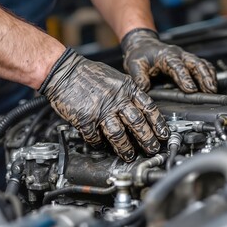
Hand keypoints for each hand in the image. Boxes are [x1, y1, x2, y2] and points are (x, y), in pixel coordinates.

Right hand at [39, 49, 169, 161]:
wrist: (63, 71)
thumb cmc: (88, 73)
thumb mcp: (115, 77)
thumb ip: (128, 93)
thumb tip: (139, 109)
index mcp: (126, 88)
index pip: (148, 107)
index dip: (158, 123)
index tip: (163, 134)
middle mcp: (116, 99)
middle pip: (137, 123)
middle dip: (147, 139)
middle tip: (152, 149)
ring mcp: (101, 110)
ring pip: (119, 134)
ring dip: (125, 148)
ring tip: (129, 155)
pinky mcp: (85, 119)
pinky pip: (95, 137)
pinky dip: (99, 144)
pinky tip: (101, 146)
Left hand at [121, 28, 216, 92]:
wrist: (143, 45)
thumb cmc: (140, 55)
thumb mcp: (135, 66)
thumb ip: (139, 78)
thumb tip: (143, 89)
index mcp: (166, 56)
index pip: (177, 67)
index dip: (185, 78)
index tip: (191, 89)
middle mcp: (179, 55)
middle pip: (195, 64)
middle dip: (204, 77)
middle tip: (210, 90)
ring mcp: (186, 57)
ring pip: (202, 64)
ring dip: (209, 76)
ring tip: (214, 89)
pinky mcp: (189, 61)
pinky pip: (203, 65)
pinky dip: (209, 74)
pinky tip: (213, 84)